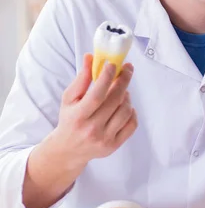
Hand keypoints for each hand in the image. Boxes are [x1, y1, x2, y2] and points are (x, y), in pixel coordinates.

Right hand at [52, 53, 136, 168]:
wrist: (69, 150)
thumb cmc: (70, 120)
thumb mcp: (69, 98)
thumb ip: (81, 78)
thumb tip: (90, 58)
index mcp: (78, 116)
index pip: (97, 95)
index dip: (107, 78)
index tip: (113, 64)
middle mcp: (92, 129)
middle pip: (114, 101)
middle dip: (123, 81)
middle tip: (127, 69)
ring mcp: (105, 139)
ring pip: (125, 111)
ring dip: (127, 96)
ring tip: (121, 91)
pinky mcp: (114, 145)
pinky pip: (132, 124)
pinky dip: (131, 112)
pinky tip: (124, 106)